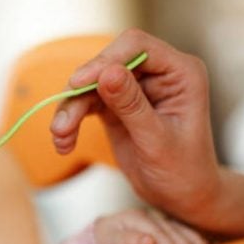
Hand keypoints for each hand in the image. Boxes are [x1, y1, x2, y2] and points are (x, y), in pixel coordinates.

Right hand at [50, 28, 220, 224]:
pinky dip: (71, 120)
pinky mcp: (115, 103)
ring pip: (90, 84)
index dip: (104, 60)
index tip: (78, 83)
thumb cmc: (183, 171)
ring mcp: (134, 87)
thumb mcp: (157, 141)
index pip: (136, 46)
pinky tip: (64, 143)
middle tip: (62, 124)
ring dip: (71, 109)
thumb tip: (107, 73)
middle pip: (107, 63)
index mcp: (180, 72)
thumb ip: (132, 106)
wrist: (181, 196)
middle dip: (80, 91)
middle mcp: (157, 73)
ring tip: (60, 138)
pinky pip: (85, 102)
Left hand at [94, 208, 207, 243]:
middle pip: (174, 231)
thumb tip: (149, 240)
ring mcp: (162, 221)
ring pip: (184, 230)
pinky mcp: (169, 229)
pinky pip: (187, 233)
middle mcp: (152, 216)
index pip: (157, 232)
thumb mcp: (111, 242)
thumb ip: (128, 241)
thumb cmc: (107, 242)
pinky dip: (197, 243)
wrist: (106, 239)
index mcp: (137, 217)